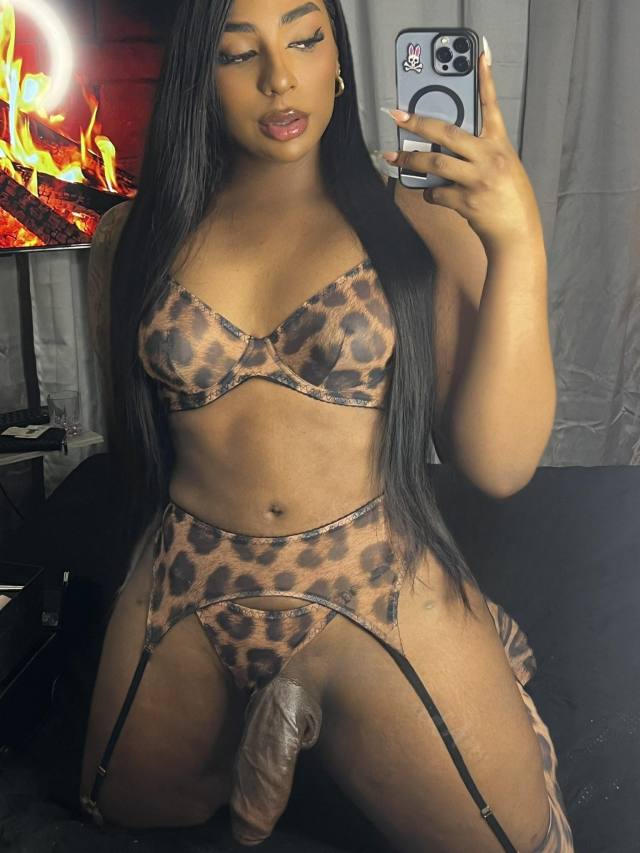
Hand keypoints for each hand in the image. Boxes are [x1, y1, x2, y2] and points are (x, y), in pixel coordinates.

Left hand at [381, 52, 543, 252]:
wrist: (517, 232)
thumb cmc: (508, 197)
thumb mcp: (501, 166)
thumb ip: (478, 152)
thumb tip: (443, 146)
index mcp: (499, 144)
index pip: (491, 106)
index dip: (486, 79)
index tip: (480, 55)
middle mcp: (489, 158)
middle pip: (447, 132)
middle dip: (418, 123)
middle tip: (397, 116)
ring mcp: (477, 180)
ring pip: (434, 163)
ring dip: (409, 161)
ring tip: (392, 159)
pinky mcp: (466, 201)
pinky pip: (436, 193)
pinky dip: (429, 193)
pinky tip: (432, 194)